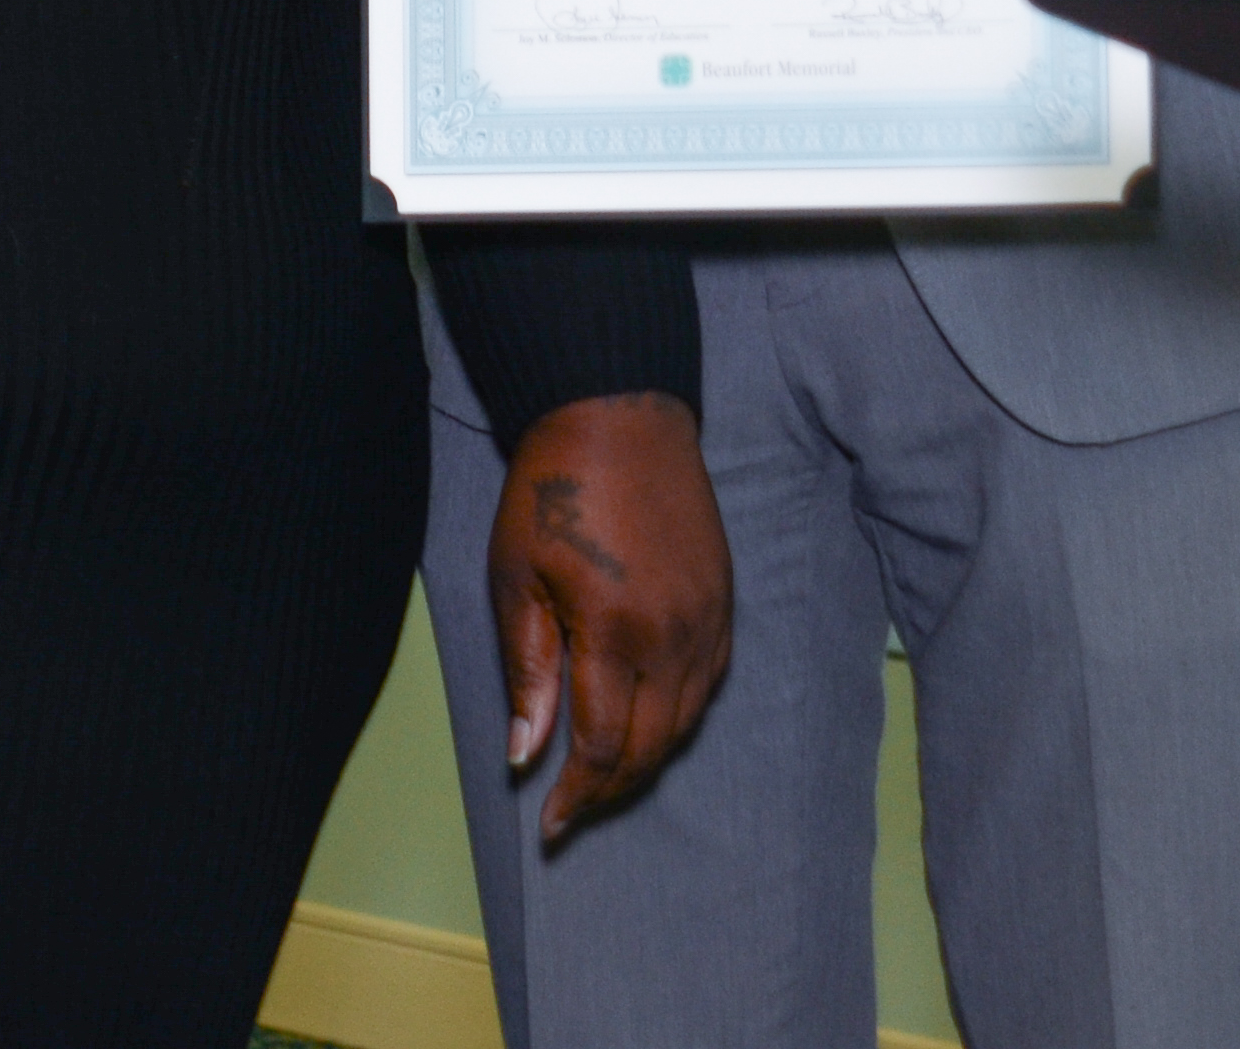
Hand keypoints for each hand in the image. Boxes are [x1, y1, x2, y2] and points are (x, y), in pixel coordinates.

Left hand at [487, 392, 732, 842]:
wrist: (619, 414)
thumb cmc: (551, 490)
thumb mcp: (516, 577)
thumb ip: (528, 671)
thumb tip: (526, 754)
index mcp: (618, 633)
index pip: (603, 747)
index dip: (576, 796)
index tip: (548, 825)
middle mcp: (676, 637)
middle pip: (650, 747)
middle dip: (610, 790)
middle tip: (572, 810)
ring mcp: (708, 619)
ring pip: (685, 722)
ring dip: (645, 759)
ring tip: (603, 775)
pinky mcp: (724, 600)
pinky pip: (708, 683)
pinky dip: (677, 716)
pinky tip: (647, 719)